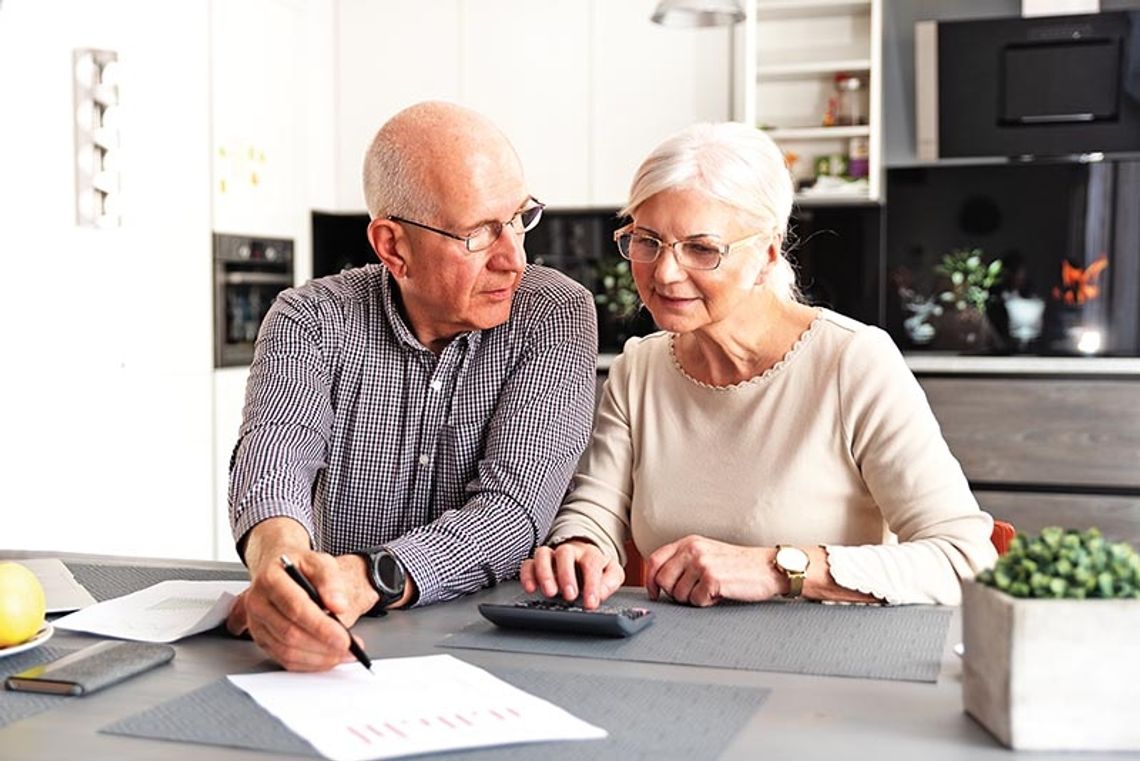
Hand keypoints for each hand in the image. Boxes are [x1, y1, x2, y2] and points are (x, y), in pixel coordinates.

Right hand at [227, 520, 378, 670]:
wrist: (277, 568)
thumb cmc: (299, 565)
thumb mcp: (319, 561)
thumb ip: (330, 581)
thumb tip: (338, 605)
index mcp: (271, 579)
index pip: (296, 608)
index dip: (321, 627)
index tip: (344, 638)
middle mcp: (257, 602)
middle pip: (290, 633)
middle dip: (322, 645)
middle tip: (347, 648)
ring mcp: (256, 623)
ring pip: (286, 651)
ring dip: (317, 658)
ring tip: (341, 654)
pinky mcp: (260, 638)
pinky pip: (283, 659)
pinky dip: (308, 663)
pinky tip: (326, 657)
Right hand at [519, 541, 623, 609]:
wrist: (582, 557)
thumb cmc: (596, 568)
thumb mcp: (611, 573)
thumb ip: (611, 581)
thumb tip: (601, 593)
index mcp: (590, 553)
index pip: (592, 563)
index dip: (592, 584)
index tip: (591, 602)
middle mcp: (569, 551)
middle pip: (564, 553)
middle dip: (566, 575)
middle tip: (570, 595)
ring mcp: (551, 556)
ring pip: (543, 554)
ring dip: (544, 573)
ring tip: (550, 592)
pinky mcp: (537, 563)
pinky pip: (528, 564)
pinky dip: (527, 575)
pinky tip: (531, 588)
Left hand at [645, 535, 781, 606]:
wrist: (766, 567)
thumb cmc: (737, 564)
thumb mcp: (706, 552)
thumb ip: (683, 560)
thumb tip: (659, 580)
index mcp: (688, 542)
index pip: (654, 560)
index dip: (650, 580)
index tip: (654, 592)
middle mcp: (692, 550)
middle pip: (662, 580)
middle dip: (674, 593)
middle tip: (693, 592)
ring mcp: (702, 563)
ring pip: (678, 594)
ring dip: (693, 598)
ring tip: (710, 589)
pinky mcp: (712, 579)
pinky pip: (696, 601)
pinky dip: (707, 602)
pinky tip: (720, 593)